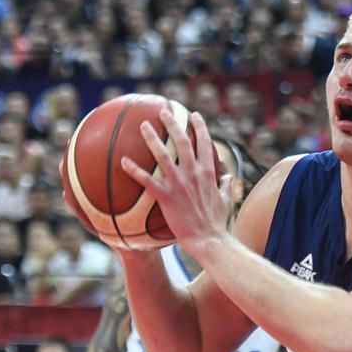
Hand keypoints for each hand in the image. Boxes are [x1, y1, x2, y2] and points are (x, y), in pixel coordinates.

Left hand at [121, 110, 229, 255]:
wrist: (209, 239)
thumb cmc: (217, 223)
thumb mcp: (226, 200)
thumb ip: (225, 186)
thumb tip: (228, 177)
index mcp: (208, 173)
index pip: (204, 143)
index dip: (199, 126)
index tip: (193, 115)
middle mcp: (194, 174)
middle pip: (181, 141)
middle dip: (172, 123)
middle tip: (163, 111)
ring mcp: (179, 184)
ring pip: (162, 155)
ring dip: (151, 138)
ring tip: (142, 125)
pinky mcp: (166, 197)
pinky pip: (147, 180)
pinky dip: (134, 170)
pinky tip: (122, 161)